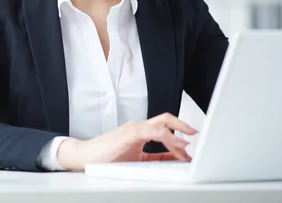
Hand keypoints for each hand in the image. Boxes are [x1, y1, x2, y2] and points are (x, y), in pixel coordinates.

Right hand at [56, 113, 197, 170]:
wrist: (85, 156)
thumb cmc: (105, 157)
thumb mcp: (136, 160)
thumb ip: (154, 158)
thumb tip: (174, 161)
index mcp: (140, 132)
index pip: (164, 127)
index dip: (179, 134)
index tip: (191, 142)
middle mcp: (138, 127)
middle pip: (166, 120)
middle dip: (183, 126)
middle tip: (195, 134)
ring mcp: (134, 129)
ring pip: (162, 124)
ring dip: (178, 135)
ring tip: (187, 148)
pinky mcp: (129, 134)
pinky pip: (152, 131)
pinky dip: (166, 137)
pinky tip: (174, 145)